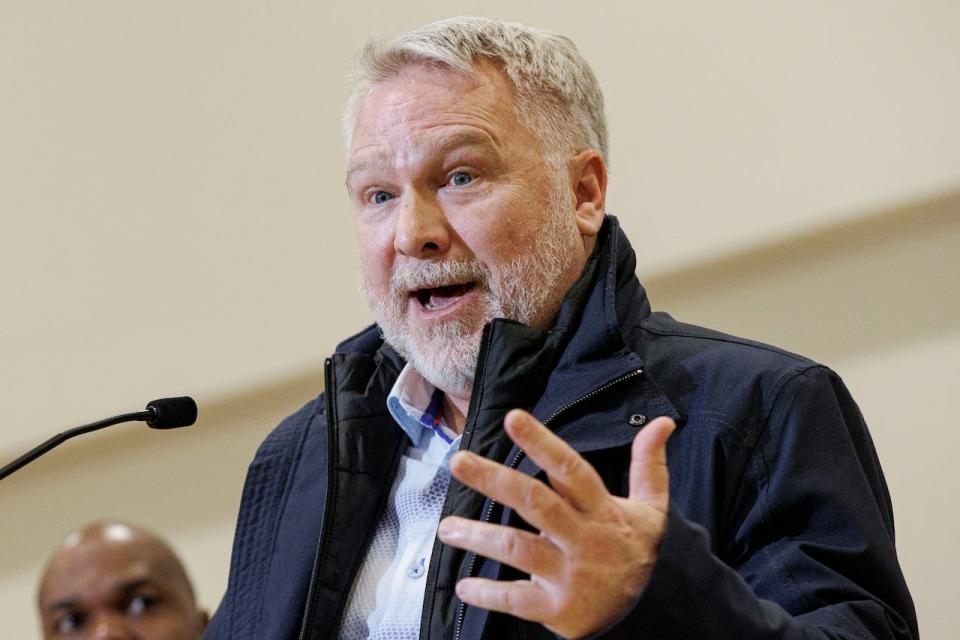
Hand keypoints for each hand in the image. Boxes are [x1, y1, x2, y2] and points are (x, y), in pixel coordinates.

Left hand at [437, 409, 675, 638]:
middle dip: (494, 480)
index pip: (570, 470)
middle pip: (535, 502)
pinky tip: (465, 585)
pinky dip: (488, 594)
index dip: (541, 443)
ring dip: (477, 536)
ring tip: (445, 528)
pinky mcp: (559, 610)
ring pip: (517, 548)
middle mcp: (584, 539)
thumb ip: (649, 464)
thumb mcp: (653, 508)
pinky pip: (517, 600)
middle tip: (458, 461)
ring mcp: (569, 575)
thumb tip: (664, 422)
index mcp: (602, 510)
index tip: (512, 418)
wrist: (655, 610)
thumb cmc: (640, 550)